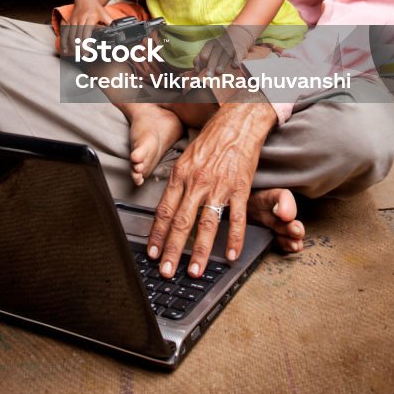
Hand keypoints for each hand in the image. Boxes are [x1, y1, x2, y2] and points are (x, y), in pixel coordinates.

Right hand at [62, 0, 112, 55]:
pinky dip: (64, 41)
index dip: (86, 42)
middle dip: (80, 46)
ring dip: (72, 45)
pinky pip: (65, 32)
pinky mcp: (69, 21)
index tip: (88, 50)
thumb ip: (109, 22)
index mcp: (90, 17)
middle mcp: (80, 19)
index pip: (86, 32)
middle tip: (83, 55)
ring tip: (76, 54)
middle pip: (78, 35)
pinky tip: (65, 49)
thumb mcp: (104, 13)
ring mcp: (73, 20)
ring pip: (71, 34)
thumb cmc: (95, 7)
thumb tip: (115, 29)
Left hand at [146, 101, 276, 277]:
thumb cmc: (212, 140)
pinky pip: (237, 218)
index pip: (164, 210)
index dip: (157, 234)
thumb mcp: (187, 157)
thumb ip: (178, 182)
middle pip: (181, 222)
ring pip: (207, 224)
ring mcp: (219, 186)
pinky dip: (234, 239)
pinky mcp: (240, 188)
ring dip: (200, 251)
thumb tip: (167, 207)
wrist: (238, 122)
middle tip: (166, 271)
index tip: (152, 252)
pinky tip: (231, 255)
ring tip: (195, 271)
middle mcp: (197, 182)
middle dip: (172, 251)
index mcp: (181, 174)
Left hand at [194, 27, 254, 75]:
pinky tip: (234, 66)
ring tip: (218, 72)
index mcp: (210, 45)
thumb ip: (200, 59)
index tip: (200, 73)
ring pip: (225, 55)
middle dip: (210, 66)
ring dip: (221, 63)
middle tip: (208, 76)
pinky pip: (238, 54)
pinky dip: (236, 60)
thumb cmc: (219, 49)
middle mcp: (219, 45)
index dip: (201, 64)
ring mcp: (229, 47)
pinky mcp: (239, 49)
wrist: (236, 38)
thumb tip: (196, 70)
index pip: (203, 54)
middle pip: (213, 55)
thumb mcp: (209, 50)